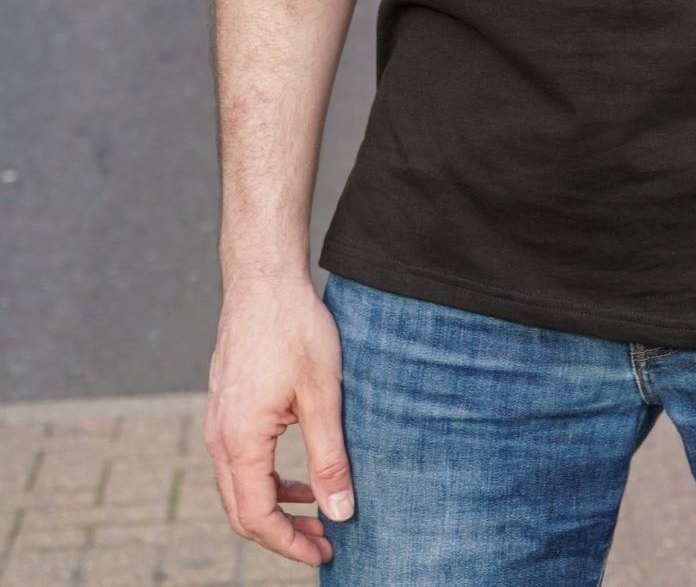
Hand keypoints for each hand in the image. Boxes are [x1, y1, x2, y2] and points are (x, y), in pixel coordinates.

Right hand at [203, 274, 353, 567]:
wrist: (263, 278)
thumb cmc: (295, 328)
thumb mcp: (323, 395)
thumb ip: (330, 459)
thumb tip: (341, 513)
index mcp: (240, 441)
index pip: (258, 517)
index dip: (290, 544)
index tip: (324, 553)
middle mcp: (219, 437)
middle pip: (242, 510)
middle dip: (283, 533)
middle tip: (325, 541)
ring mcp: (218, 421)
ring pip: (239, 487)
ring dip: (277, 506)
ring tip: (318, 513)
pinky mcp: (225, 406)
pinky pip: (240, 461)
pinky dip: (268, 479)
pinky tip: (300, 475)